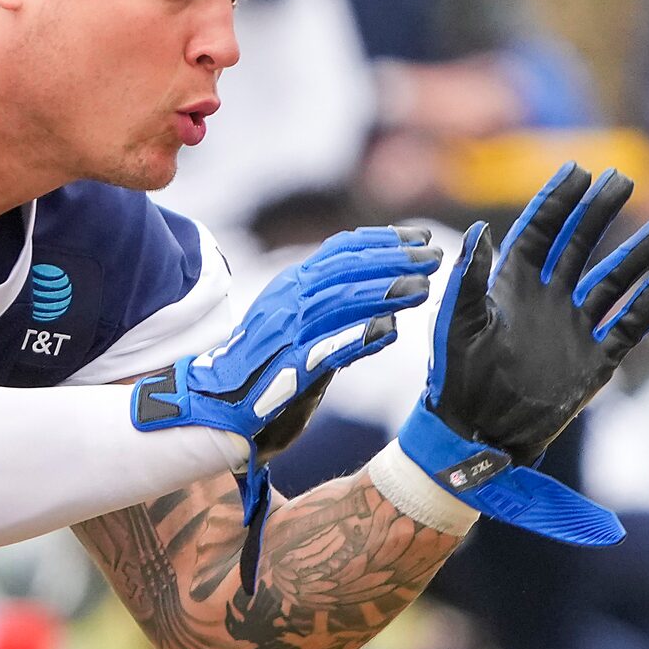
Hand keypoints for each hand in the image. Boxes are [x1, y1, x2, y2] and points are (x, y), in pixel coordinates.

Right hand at [132, 226, 441, 466]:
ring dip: (382, 293)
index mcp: (288, 288)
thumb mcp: (299, 332)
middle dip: (393, 259)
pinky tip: (386, 332)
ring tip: (420, 289)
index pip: (339, 250)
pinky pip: (324, 350)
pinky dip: (355, 339)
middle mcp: (285, 303)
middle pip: (343, 269)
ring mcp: (283, 335)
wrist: (215, 411)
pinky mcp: (284, 371)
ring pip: (337, 302)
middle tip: (433, 257)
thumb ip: (334, 316)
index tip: (420, 237)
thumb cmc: (264, 374)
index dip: (383, 240)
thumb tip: (386, 309)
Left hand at [430, 165, 648, 460]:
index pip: (538, 232)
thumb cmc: (455, 381)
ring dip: (636, 258)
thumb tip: (480, 231)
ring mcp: (572, 329)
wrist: (474, 436)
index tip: (579, 169)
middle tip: (623, 179)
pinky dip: (646, 310)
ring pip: (612, 283)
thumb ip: (469, 281)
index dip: (557, 201)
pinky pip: (628, 329)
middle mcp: (545, 301)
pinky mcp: (594, 362)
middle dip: (599, 212)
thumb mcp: (456, 327)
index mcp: (510, 288)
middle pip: (579, 246)